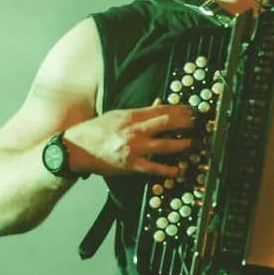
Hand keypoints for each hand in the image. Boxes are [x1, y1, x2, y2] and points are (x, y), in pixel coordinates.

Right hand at [63, 104, 194, 178]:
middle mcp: (135, 131)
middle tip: (198, 125)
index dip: (181, 110)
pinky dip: (169, 170)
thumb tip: (159, 104)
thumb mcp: (117, 115)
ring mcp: (134, 148)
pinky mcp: (131, 165)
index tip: (192, 111)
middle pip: (168, 123)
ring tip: (194, 144)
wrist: (75, 149)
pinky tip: (179, 170)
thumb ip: (139, 112)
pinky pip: (155, 168)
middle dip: (187, 123)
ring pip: (166, 145)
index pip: (162, 110)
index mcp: (131, 116)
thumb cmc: (95, 131)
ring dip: (184, 145)